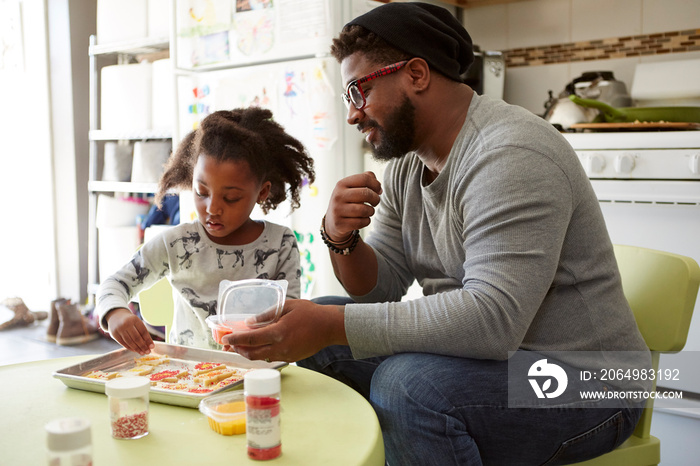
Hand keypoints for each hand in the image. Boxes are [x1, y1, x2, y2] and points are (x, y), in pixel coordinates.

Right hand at [106, 308, 154, 354]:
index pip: (143, 331)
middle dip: (143, 346)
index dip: (148, 340)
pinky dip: (130, 348)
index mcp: (134, 319)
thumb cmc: (130, 320)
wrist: (115, 316)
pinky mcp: (114, 335)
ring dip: (137, 349)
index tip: (152, 347)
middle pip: (136, 338)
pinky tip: (135, 351)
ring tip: (142, 353)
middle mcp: (126, 324)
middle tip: (148, 352)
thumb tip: (149, 345)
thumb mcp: (136, 322)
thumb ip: (142, 332)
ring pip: (129, 342)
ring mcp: (119, 329)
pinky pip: (123, 343)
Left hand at [221, 299, 346, 361]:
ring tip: (241, 345)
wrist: (329, 327)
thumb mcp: (287, 306)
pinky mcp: (291, 358)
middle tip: (230, 344)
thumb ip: (267, 315)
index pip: (251, 339)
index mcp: (278, 332)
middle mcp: (280, 347)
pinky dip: (261, 353)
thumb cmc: (310, 313)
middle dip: (238, 349)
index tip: (225, 338)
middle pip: (252, 353)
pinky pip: (271, 357)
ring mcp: (286, 355)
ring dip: (249, 352)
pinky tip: (259, 346)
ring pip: (261, 358)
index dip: (235, 339)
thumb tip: (250, 322)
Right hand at [325, 171, 381, 240]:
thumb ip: (365, 179)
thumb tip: (379, 186)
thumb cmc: (347, 202)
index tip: (378, 191)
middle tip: (375, 202)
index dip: (376, 184)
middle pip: (366, 194)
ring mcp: (337, 210)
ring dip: (371, 211)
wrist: (332, 221)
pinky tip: (363, 219)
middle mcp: (338, 196)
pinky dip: (366, 221)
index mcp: (341, 184)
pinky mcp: (340, 224)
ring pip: (364, 210)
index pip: (364, 179)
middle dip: (376, 199)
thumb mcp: (351, 188)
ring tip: (368, 211)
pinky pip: (361, 222)